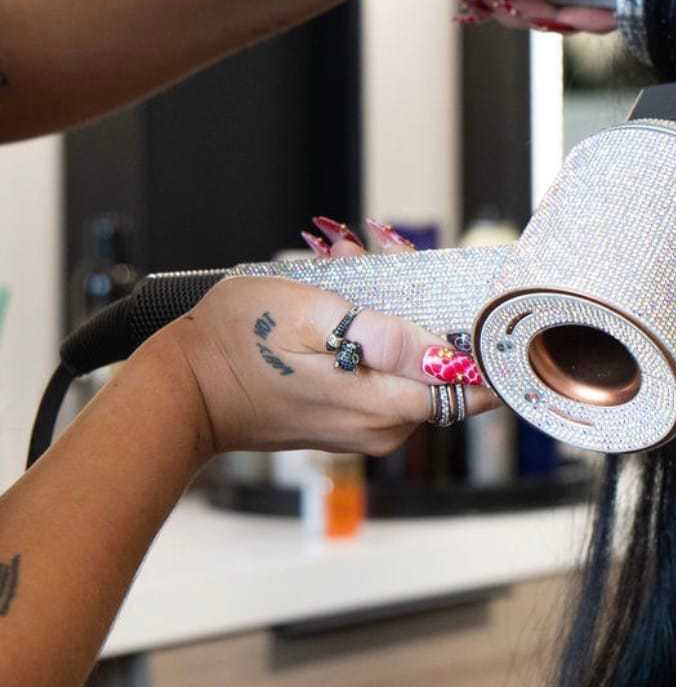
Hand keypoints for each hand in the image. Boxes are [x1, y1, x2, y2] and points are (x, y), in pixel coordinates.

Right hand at [151, 276, 497, 460]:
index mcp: (386, 405)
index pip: (473, 385)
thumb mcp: (316, 317)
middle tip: (385, 258)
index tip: (480, 301)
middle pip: (444, 368)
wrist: (182, 390)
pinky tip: (337, 302)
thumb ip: (391, 339)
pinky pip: (382, 375)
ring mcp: (365, 428)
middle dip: (427, 310)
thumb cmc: (237, 343)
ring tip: (348, 270)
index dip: (483, 342)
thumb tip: (452, 358)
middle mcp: (384, 426)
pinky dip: (372, 335)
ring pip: (411, 367)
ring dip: (394, 315)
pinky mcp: (346, 421)